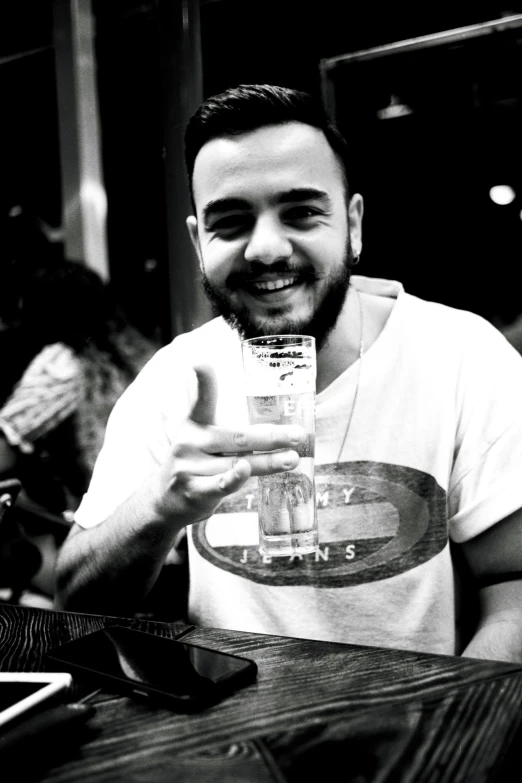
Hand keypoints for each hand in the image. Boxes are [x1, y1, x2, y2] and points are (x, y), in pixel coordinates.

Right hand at [148, 364, 302, 527]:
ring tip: (292, 458)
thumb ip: (234, 433)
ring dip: (268, 462)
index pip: (203, 399)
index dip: (204, 380)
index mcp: (196, 423)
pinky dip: (234, 478)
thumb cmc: (197, 464)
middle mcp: (191, 442)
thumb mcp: (205, 440)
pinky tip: (245, 471)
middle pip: (236, 436)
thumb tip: (283, 431)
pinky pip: (220, 484)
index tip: (200, 361)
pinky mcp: (194, 491)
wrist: (166, 500)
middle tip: (297, 435)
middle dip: (270, 436)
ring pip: (237, 462)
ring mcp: (190, 467)